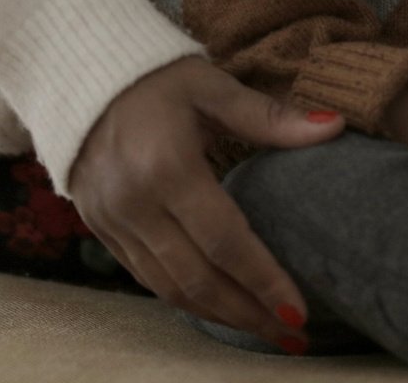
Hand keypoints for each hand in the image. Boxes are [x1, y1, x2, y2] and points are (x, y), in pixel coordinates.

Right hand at [67, 56, 345, 350]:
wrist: (74, 71)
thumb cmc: (154, 76)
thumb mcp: (212, 87)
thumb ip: (270, 117)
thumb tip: (333, 127)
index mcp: (167, 168)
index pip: (225, 240)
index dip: (263, 280)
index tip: (298, 311)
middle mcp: (135, 204)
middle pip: (197, 278)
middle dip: (248, 313)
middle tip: (291, 335)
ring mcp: (112, 221)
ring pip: (168, 287)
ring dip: (218, 315)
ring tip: (264, 330)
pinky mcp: (99, 228)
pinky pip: (145, 276)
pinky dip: (183, 297)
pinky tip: (218, 305)